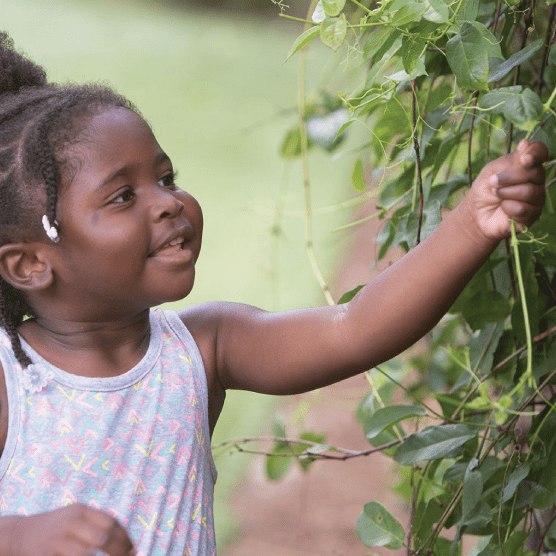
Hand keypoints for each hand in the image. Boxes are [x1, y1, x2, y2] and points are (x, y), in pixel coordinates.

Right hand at [8, 505, 134, 555]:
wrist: (18, 533)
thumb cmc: (54, 529)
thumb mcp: (74, 519)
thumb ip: (95, 525)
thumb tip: (124, 540)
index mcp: (81, 510)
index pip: (111, 522)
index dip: (125, 537)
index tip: (133, 549)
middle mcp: (71, 521)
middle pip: (103, 537)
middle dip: (119, 551)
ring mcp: (57, 538)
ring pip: (86, 554)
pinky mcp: (46, 553)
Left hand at [461, 139, 548, 241]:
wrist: (475, 213)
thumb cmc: (484, 189)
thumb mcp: (492, 170)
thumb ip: (510, 159)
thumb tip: (526, 143)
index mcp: (527, 165)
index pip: (540, 152)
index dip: (536, 153)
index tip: (525, 159)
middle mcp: (536, 180)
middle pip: (535, 173)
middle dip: (508, 177)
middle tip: (493, 182)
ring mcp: (536, 198)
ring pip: (529, 192)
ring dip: (505, 193)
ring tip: (496, 195)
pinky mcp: (532, 215)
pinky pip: (523, 209)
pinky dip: (507, 208)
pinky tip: (503, 209)